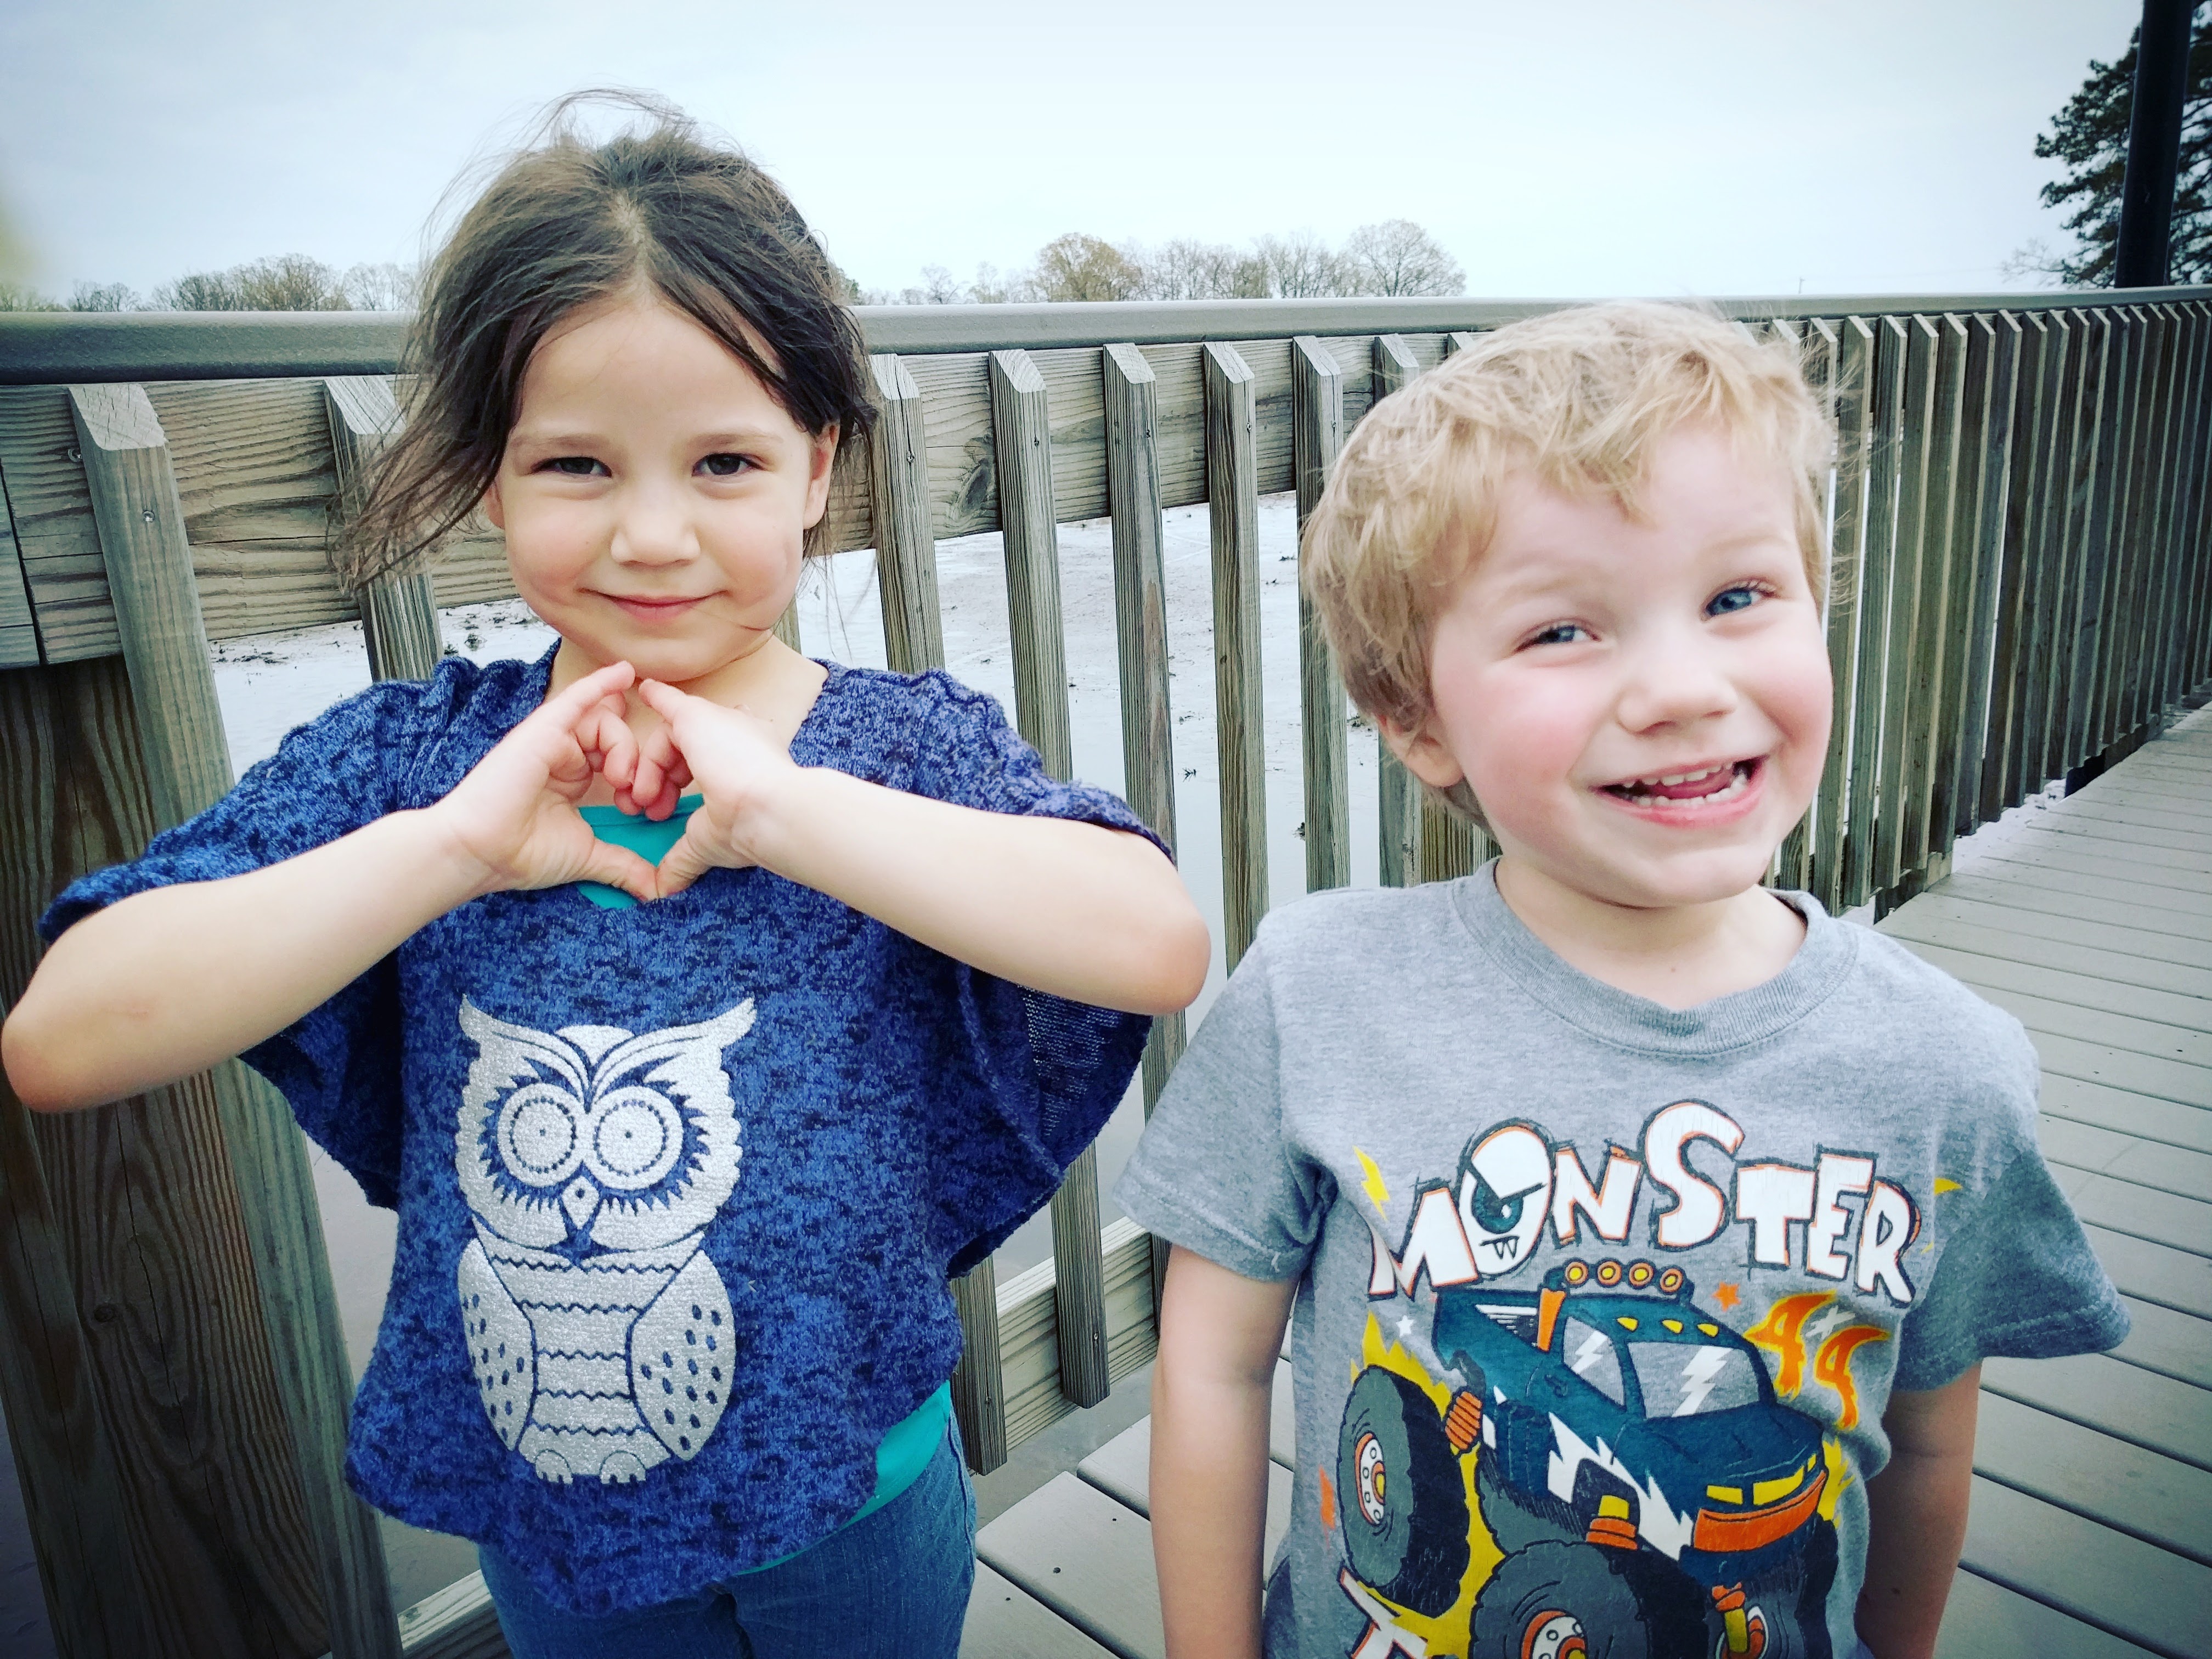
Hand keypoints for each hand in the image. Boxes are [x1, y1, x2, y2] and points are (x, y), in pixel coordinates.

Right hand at [428, 661, 661, 901]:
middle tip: (635, 792)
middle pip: (614, 738)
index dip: (635, 773)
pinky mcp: (542, 731)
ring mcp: (551, 739)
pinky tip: (626, 672)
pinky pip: (577, 699)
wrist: (479, 852)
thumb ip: (622, 864)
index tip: (640, 804)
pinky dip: (601, 683)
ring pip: (603, 721)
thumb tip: (655, 889)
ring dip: (622, 745)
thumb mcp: (586, 854)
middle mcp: (562, 753)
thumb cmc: (520, 852)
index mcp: (572, 777)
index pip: (615, 757)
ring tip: (621, 776)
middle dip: (633, 761)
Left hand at [631, 678, 804, 896]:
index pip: (716, 757)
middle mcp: (743, 737)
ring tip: (646, 798)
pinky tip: (643, 691)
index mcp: (751, 765)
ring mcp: (722, 723)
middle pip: (692, 747)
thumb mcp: (709, 841)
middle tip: (652, 808)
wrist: (770, 809)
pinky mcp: (697, 714)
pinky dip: (656, 698)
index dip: (688, 776)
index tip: (670, 800)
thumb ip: (682, 857)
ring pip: (675, 735)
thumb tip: (661, 890)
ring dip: (654, 766)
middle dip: (665, 778)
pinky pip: (670, 700)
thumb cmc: (751, 826)